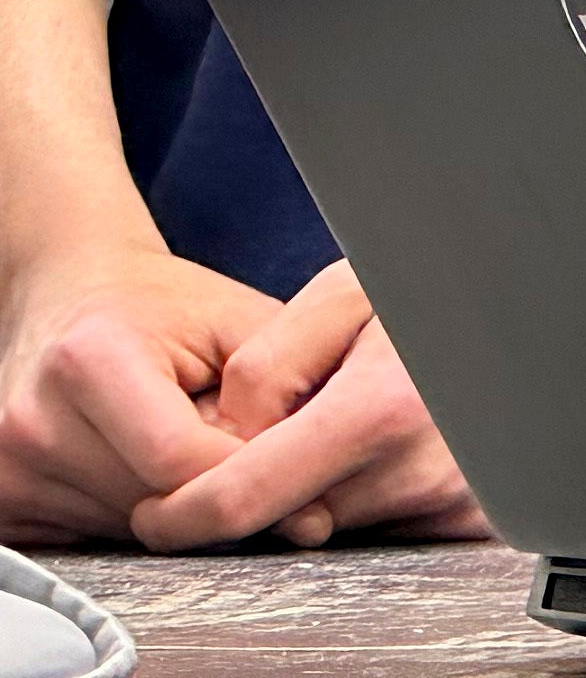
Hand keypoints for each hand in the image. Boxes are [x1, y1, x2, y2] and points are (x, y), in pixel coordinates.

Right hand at [0, 240, 269, 545]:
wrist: (72, 293)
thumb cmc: (165, 306)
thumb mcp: (239, 323)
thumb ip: (285, 401)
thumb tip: (308, 519)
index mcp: (88, 360)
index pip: (179, 461)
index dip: (246, 468)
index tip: (289, 459)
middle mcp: (31, 420)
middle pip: (151, 504)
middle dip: (213, 488)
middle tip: (235, 442)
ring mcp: (5, 468)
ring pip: (125, 530)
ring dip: (175, 504)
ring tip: (186, 440)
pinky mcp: (0, 503)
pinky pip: (92, 538)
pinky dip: (135, 511)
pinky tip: (144, 462)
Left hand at [132, 262, 482, 550]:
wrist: (543, 300)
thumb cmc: (441, 283)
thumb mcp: (341, 292)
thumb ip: (264, 368)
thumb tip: (235, 445)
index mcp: (380, 411)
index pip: (240, 503)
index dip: (179, 516)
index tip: (156, 512)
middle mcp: (421, 469)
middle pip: (288, 517)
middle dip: (268, 482)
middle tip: (299, 417)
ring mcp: (453, 500)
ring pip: (335, 521)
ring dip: (323, 486)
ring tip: (364, 411)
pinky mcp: (473, 517)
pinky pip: (387, 524)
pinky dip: (373, 490)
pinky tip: (396, 439)